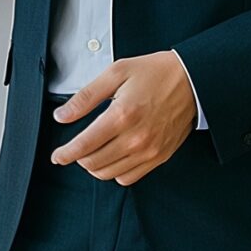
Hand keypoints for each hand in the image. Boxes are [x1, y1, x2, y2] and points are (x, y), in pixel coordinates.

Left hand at [51, 51, 199, 183]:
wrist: (193, 80)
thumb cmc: (155, 73)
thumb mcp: (115, 73)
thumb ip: (85, 97)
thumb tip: (62, 116)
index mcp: (122, 116)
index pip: (84, 146)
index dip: (65, 154)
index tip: (57, 156)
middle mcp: (136, 138)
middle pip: (93, 163)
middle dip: (78, 158)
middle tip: (75, 148)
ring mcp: (150, 151)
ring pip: (109, 174)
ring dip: (95, 166)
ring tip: (93, 151)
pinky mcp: (159, 157)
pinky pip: (128, 177)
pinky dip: (115, 171)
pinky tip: (113, 156)